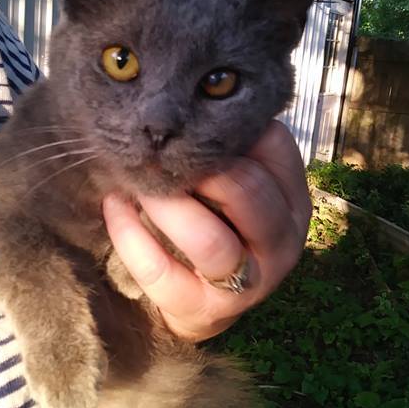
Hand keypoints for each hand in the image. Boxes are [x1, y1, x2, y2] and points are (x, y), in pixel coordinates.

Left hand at [102, 120, 310, 341]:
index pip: (275, 148)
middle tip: (161, 151)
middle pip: (248, 192)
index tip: (190, 118)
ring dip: (167, 205)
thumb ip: (229, 151)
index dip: (229, 127)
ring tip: (137, 181)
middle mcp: (282, 244)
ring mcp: (248, 284)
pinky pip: (162, 271)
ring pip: (209, 239)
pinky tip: (114, 206)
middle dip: (197, 166)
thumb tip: (192, 96)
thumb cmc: (218, 226)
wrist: (201, 304)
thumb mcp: (236, 189)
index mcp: (293, 203)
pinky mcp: (204, 311)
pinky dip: (131, 234)